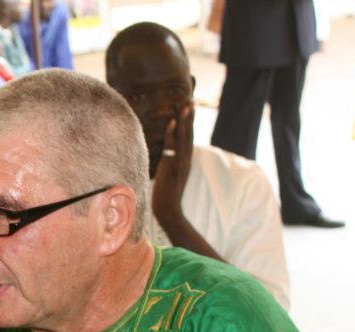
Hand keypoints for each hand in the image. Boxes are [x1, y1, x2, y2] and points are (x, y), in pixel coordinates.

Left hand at [151, 102, 193, 224]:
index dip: (188, 122)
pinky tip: (172, 122)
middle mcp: (185, 158)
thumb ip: (170, 163)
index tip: (188, 107)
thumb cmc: (165, 194)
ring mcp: (180, 162)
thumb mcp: (169, 174)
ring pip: (184, 136)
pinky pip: (173, 146)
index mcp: (185, 159)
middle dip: (189, 116)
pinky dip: (173, 133)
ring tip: (186, 104)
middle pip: (189, 132)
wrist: (168, 209)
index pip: (188, 136)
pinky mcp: (173, 166)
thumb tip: (166, 154)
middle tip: (190, 99)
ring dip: (185, 120)